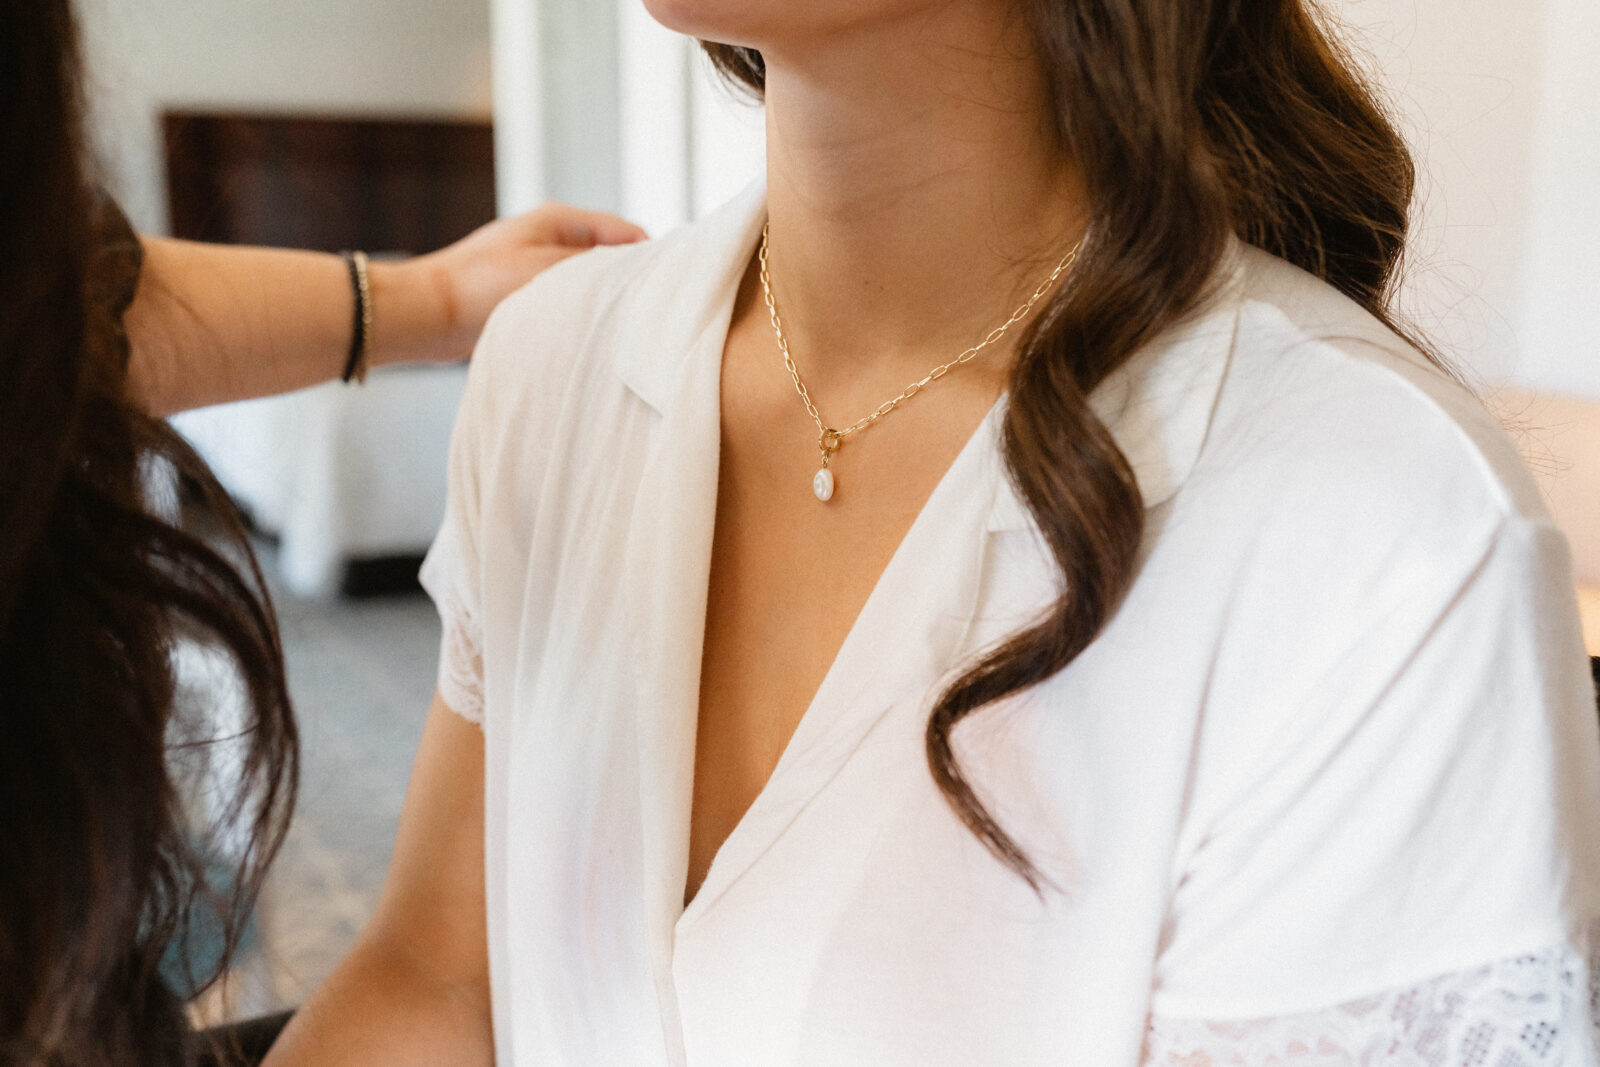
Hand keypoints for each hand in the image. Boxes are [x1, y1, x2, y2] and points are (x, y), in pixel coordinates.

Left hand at [371, 203, 648, 365]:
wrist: (425, 315)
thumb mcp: (549, 272)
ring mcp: (536, 266)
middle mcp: (549, 238)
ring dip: (600, 301)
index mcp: (558, 220)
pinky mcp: (522, 295)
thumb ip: (596, 269)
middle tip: (648, 312)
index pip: (626, 232)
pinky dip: (577, 314)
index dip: (650, 258)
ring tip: (619, 326)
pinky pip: (565, 301)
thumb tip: (637, 272)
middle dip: (627, 281)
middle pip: (608, 257)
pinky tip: (587, 336)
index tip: (669, 287)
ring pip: (586, 282)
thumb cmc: (480, 287)